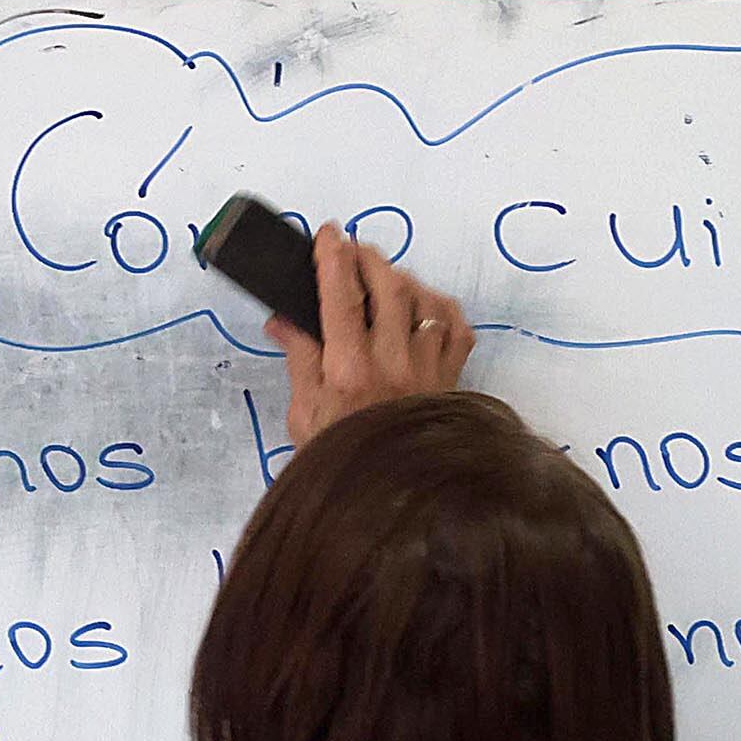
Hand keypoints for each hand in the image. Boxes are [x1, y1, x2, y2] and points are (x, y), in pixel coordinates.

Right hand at [268, 226, 469, 444]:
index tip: (327, 234)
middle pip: (388, 286)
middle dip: (368, 258)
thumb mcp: (305, 414)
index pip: (341, 297)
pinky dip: (440, 308)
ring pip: (424, 301)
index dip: (332, 258)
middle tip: (353, 250)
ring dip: (402, 279)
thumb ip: (300, 359)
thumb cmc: (340, 462)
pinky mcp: (451, 382)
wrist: (391, 506)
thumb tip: (284, 319)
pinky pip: (456, 329)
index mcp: (348, 372)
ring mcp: (428, 372)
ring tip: (384, 277)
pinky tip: (423, 306)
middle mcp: (393, 365)